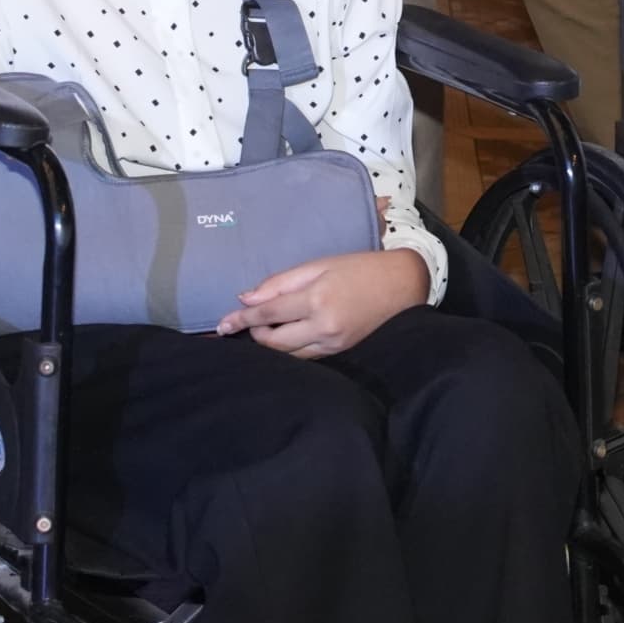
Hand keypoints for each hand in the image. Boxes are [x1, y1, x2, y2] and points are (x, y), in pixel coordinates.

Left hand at [219, 247, 431, 356]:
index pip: (267, 314)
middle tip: (246, 323)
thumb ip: (281, 282)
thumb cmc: (359, 268)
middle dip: (254, 333)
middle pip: (272, 341)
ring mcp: (332, 344)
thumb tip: (246, 299)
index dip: (241, 320)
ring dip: (269, 345)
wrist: (402, 286)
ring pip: (287, 355)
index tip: (221, 324)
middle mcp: (323, 326)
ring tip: (263, 331)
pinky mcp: (339, 353)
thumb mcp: (319, 265)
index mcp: (316, 299)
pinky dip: (289, 350)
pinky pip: (305, 357)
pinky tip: (284, 339)